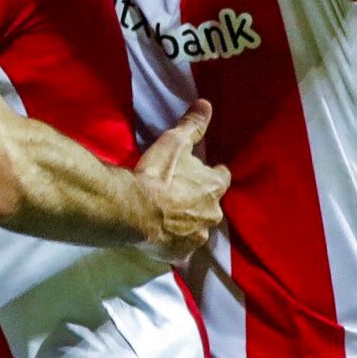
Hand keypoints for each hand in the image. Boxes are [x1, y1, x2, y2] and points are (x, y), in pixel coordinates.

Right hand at [129, 100, 229, 264]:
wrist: (135, 210)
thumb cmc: (158, 174)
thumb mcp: (174, 142)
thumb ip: (192, 125)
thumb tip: (206, 103)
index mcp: (214, 187)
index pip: (222, 177)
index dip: (214, 174)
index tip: (206, 171)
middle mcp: (212, 214)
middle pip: (211, 206)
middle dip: (200, 201)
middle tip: (180, 194)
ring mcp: (197, 236)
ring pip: (197, 228)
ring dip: (187, 222)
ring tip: (169, 216)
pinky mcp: (180, 254)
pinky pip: (181, 249)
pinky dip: (174, 243)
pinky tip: (162, 238)